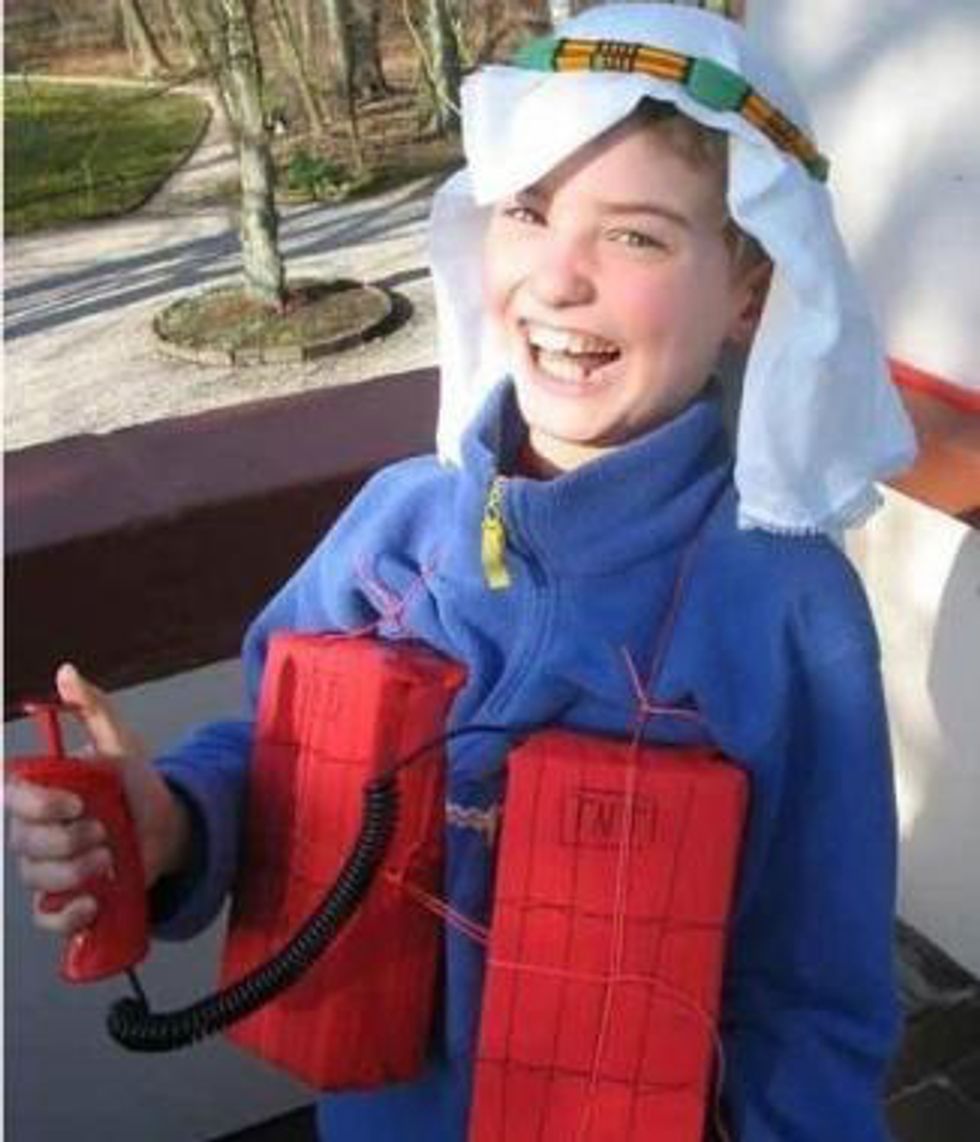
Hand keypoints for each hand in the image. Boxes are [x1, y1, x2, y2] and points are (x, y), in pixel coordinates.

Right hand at [5, 664, 192, 936]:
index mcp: (42, 793)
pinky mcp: (66, 900)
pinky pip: (48, 917)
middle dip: (70, 840)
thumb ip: (93, 708)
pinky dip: (69, 914)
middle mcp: (36, 832)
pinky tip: (94, 900)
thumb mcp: (121, 742)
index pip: (13, 798)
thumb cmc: (137, 786)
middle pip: (24, 843)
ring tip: (111, 857)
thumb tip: (66, 672)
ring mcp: (48, 868)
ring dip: (77, 871)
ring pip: (38, 878)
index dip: (40, 805)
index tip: (77, 803)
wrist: (170, 828)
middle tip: (106, 832)